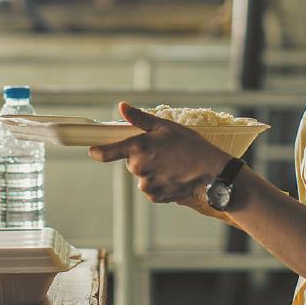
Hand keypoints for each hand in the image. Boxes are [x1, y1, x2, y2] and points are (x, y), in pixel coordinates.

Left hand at [88, 102, 230, 210]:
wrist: (212, 173)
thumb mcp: (165, 126)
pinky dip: (159, 182)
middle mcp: (138, 168)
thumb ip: (139, 118)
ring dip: (151, 170)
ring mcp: (146, 185)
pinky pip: (151, 188)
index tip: (93, 150)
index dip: (97, 151)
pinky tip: (173, 176)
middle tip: (161, 151)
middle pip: (130, 162)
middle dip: (141, 157)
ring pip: (141, 175)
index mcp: (138, 148)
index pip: (105, 152)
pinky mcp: (155, 197)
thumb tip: (121, 107)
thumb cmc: (191, 145)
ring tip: (172, 164)